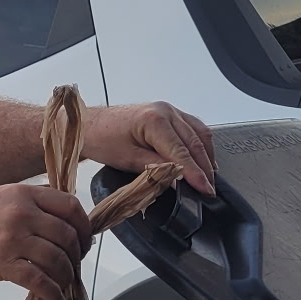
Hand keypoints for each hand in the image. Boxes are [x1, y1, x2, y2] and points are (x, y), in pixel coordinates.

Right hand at [0, 183, 92, 299]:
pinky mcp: (1, 263)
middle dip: (77, 256)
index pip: (71, 207)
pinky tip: (54, 298)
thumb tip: (64, 218)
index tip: (84, 242)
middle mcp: (21, 212)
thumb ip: (32, 203)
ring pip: (57, 259)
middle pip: (68, 235)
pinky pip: (39, 281)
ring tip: (63, 284)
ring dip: (66, 276)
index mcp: (24, 194)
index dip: (85, 228)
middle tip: (74, 267)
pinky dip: (52, 293)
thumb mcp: (1, 196)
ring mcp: (12, 238)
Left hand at [82, 103, 215, 195]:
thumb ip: (156, 169)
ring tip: (208, 179)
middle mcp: (166, 111)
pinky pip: (193, 128)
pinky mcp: (169, 114)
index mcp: (154, 120)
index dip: (195, 173)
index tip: (205, 189)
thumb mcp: (129, 159)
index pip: (182, 151)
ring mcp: (169, 110)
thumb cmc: (103, 138)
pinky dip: (200, 146)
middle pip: (195, 142)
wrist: (91, 125)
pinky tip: (202, 160)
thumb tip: (178, 181)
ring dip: (206, 157)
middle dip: (204, 168)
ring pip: (199, 134)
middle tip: (209, 189)